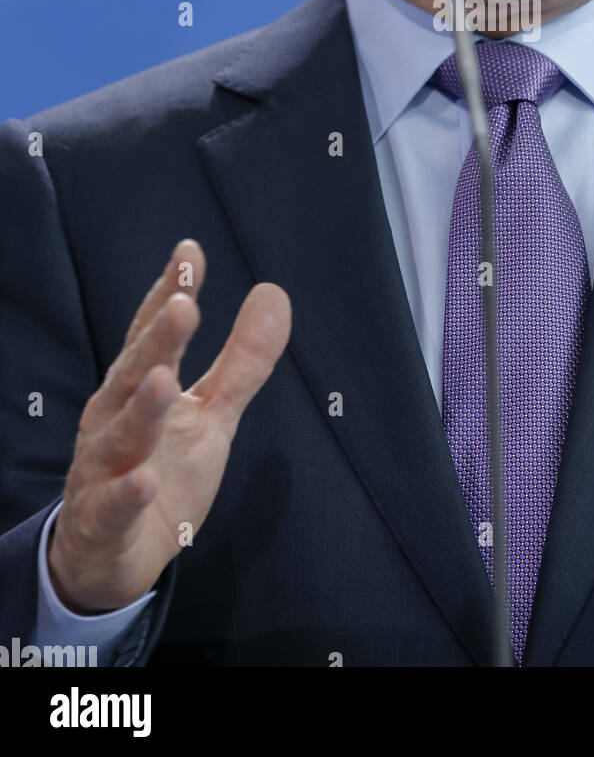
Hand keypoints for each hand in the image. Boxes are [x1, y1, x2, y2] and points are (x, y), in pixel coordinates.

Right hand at [48, 240, 290, 612]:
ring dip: (143, 409)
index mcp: (139, 386)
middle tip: (183, 306)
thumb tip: (274, 292)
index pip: (154, 333)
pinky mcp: (104, 520)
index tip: (189, 253)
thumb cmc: (161, 470)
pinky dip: (127, 493)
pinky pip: (114, 505)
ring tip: (166, 380)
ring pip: (123, 434)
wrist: (112, 557)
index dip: (170, 292)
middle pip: (136, 373)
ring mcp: (103, 469)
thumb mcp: (212, 413)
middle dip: (158, 340)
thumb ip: (243, 359)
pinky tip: (144, 480)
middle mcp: (114, 419)